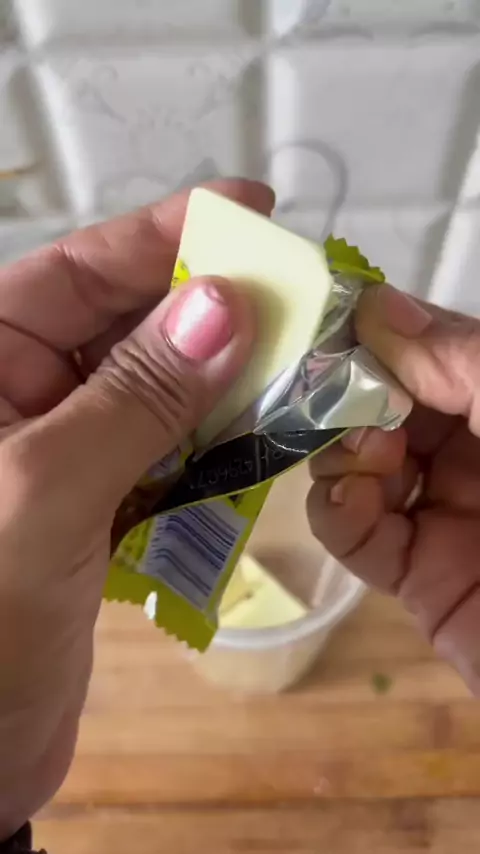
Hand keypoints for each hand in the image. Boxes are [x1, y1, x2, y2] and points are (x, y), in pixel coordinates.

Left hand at [0, 178, 273, 836]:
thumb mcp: (45, 491)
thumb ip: (132, 398)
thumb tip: (222, 304)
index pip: (72, 275)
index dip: (161, 236)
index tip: (249, 208)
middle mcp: (13, 396)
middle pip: (122, 326)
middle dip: (206, 309)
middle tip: (294, 296)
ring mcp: (57, 452)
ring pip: (153, 389)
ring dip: (220, 379)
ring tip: (293, 362)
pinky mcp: (94, 505)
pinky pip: (163, 452)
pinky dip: (211, 442)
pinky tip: (258, 432)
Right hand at [308, 284, 479, 694]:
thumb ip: (454, 354)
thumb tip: (373, 303)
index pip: (422, 353)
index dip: (374, 338)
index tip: (329, 329)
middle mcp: (470, 449)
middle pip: (379, 409)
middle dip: (347, 398)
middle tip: (336, 398)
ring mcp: (442, 511)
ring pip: (354, 466)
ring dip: (341, 452)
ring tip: (368, 455)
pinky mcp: (418, 575)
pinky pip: (354, 535)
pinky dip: (335, 511)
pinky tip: (350, 496)